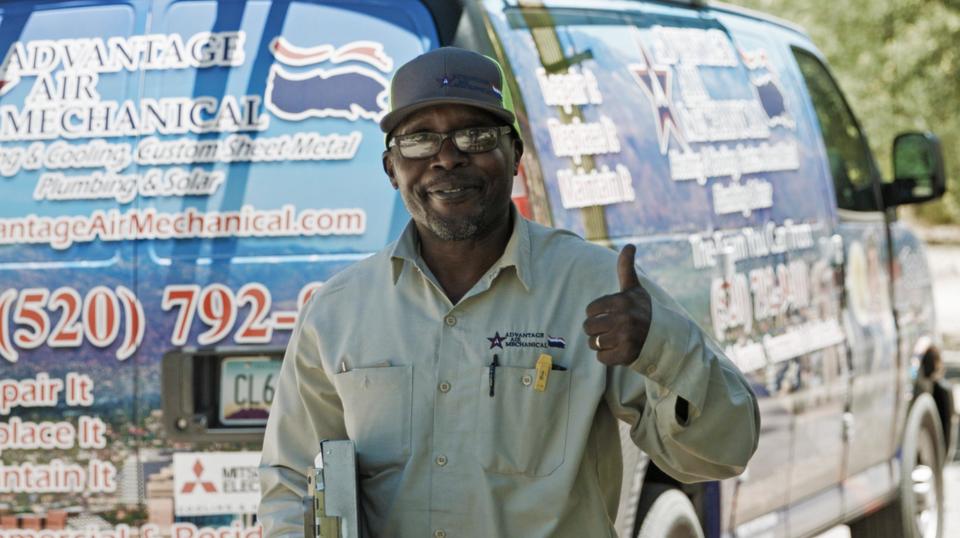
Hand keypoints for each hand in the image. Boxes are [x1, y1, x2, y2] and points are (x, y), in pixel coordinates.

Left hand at [583, 245, 651, 365]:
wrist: (663, 336)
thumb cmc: (643, 310)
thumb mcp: (634, 289)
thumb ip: (626, 268)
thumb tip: (630, 245)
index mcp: (621, 301)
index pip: (589, 310)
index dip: (596, 314)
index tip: (610, 315)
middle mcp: (623, 319)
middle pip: (588, 328)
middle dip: (596, 330)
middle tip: (611, 329)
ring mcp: (625, 338)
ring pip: (594, 344)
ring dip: (601, 344)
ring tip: (615, 340)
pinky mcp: (626, 355)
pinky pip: (602, 358)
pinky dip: (607, 357)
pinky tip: (619, 350)